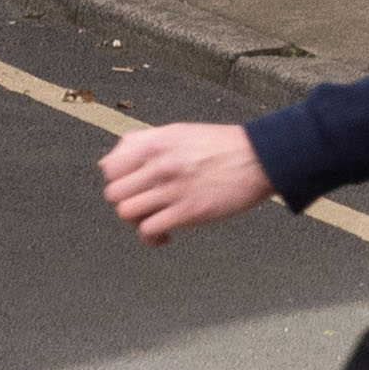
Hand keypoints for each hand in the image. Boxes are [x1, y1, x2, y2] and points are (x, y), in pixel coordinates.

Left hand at [96, 117, 277, 243]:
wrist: (259, 158)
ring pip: (127, 214)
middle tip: (143, 206)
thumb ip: (144, 143)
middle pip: (114, 194)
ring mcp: (173, 188)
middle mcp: (159, 164)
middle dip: (126, 203)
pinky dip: (152, 237)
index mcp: (156, 143)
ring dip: (137, 222)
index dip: (117, 181)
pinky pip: (149, 230)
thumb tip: (112, 161)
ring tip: (154, 220)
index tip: (131, 187)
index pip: (109, 168)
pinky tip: (166, 233)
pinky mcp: (188, 211)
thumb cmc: (222, 146)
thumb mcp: (177, 132)